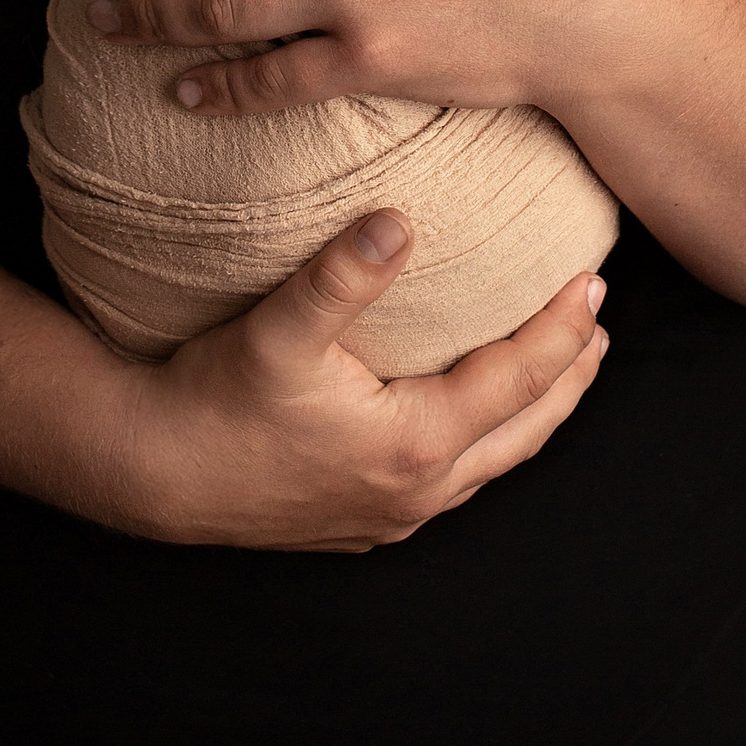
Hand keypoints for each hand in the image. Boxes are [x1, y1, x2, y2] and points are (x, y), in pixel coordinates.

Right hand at [117, 205, 608, 549]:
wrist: (149, 470)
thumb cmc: (213, 398)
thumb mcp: (278, 330)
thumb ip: (342, 275)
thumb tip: (398, 220)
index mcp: (415, 443)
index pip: (517, 379)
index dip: (560, 329)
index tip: (590, 282)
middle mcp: (416, 491)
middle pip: (523, 430)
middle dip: (566, 376)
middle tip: (597, 326)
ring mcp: (390, 516)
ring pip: (490, 464)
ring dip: (530, 414)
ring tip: (556, 373)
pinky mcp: (361, 525)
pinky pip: (449, 482)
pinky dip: (481, 443)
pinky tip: (469, 421)